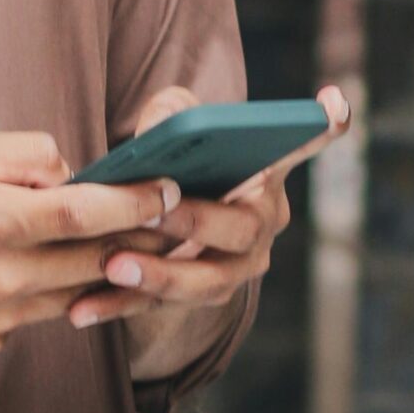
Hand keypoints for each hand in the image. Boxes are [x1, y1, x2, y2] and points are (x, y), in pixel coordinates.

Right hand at [0, 129, 179, 356]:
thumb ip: (25, 154)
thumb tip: (74, 172)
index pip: (86, 213)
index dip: (135, 201)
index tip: (169, 188)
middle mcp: (0, 278)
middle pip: (95, 262)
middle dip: (139, 239)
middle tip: (172, 217)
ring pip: (74, 294)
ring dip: (103, 270)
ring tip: (128, 242)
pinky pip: (38, 314)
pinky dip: (51, 290)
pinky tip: (49, 268)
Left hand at [64, 83, 351, 329]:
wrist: (163, 221)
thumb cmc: (176, 157)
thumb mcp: (174, 122)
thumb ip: (171, 113)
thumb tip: (159, 131)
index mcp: (266, 172)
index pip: (304, 143)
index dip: (323, 127)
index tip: (331, 103)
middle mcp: (261, 226)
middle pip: (238, 230)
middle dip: (195, 222)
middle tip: (151, 210)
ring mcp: (234, 270)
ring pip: (205, 282)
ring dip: (157, 276)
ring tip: (113, 266)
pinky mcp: (195, 300)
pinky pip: (159, 307)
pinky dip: (120, 307)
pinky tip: (82, 309)